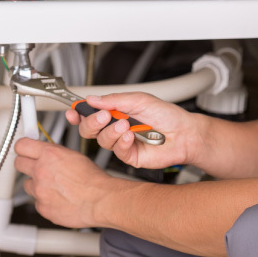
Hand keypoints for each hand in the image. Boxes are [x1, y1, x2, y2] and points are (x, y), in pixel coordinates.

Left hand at [14, 138, 110, 227]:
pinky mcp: (42, 207)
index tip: (24, 149)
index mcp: (50, 155)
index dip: (23, 147)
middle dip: (26, 163)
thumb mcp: (74, 156)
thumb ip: (55, 153)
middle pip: (18, 163)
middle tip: (34, 165)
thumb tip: (47, 153)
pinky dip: (45, 199)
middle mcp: (41, 171)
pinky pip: (37, 201)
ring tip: (53, 185)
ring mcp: (39, 191)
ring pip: (27, 184)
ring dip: (36, 184)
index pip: (21, 145)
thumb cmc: (93, 180)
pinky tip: (58, 197)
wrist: (100, 200)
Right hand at [66, 92, 204, 169]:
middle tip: (103, 116)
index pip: (90, 113)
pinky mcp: (130, 156)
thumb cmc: (166, 115)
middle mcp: (116, 128)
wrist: (184, 133)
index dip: (78, 113)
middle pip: (89, 130)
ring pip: (102, 141)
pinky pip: (117, 152)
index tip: (73, 111)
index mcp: (116, 112)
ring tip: (126, 125)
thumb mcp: (139, 100)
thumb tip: (93, 99)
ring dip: (111, 131)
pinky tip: (131, 137)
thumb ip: (114, 100)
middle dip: (92, 122)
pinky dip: (122, 143)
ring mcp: (122, 143)